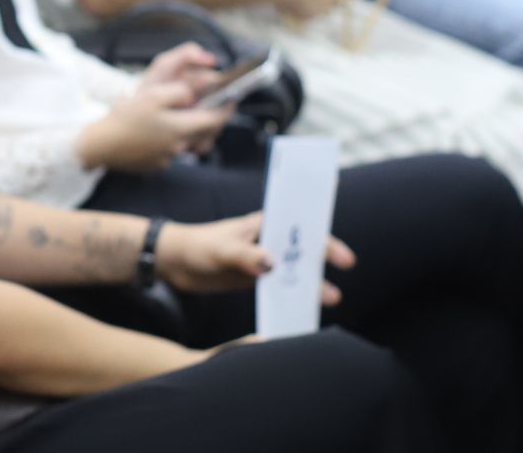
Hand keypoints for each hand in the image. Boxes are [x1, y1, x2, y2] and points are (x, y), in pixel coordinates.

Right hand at [79, 47, 233, 170]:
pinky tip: (156, 134)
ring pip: (188, 143)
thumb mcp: (152, 95)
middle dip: (211, 121)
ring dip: (190, 131)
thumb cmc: (126, 118)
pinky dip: (170, 142)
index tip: (231, 99)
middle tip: (210, 107)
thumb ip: (179, 92)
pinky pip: (171, 152)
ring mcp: (167, 158)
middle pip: (205, 134)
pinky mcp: (155, 165)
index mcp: (181, 127)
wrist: (101, 145)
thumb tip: (194, 95)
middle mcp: (179, 146)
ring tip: (178, 119)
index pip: (214, 120)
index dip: (225, 109)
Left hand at [156, 213, 355, 303]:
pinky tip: (305, 309)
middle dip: (325, 252)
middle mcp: (267, 239)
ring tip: (331, 297)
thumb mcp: (221, 251)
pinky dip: (294, 295)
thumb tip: (273, 264)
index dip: (321, 217)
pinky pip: (281, 286)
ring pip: (296, 268)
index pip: (298, 216)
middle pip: (304, 243)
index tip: (337, 213)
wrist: (175, 263)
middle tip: (347, 263)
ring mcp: (263, 259)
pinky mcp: (256, 278)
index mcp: (263, 223)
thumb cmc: (197, 246)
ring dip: (313, 280)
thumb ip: (245, 256)